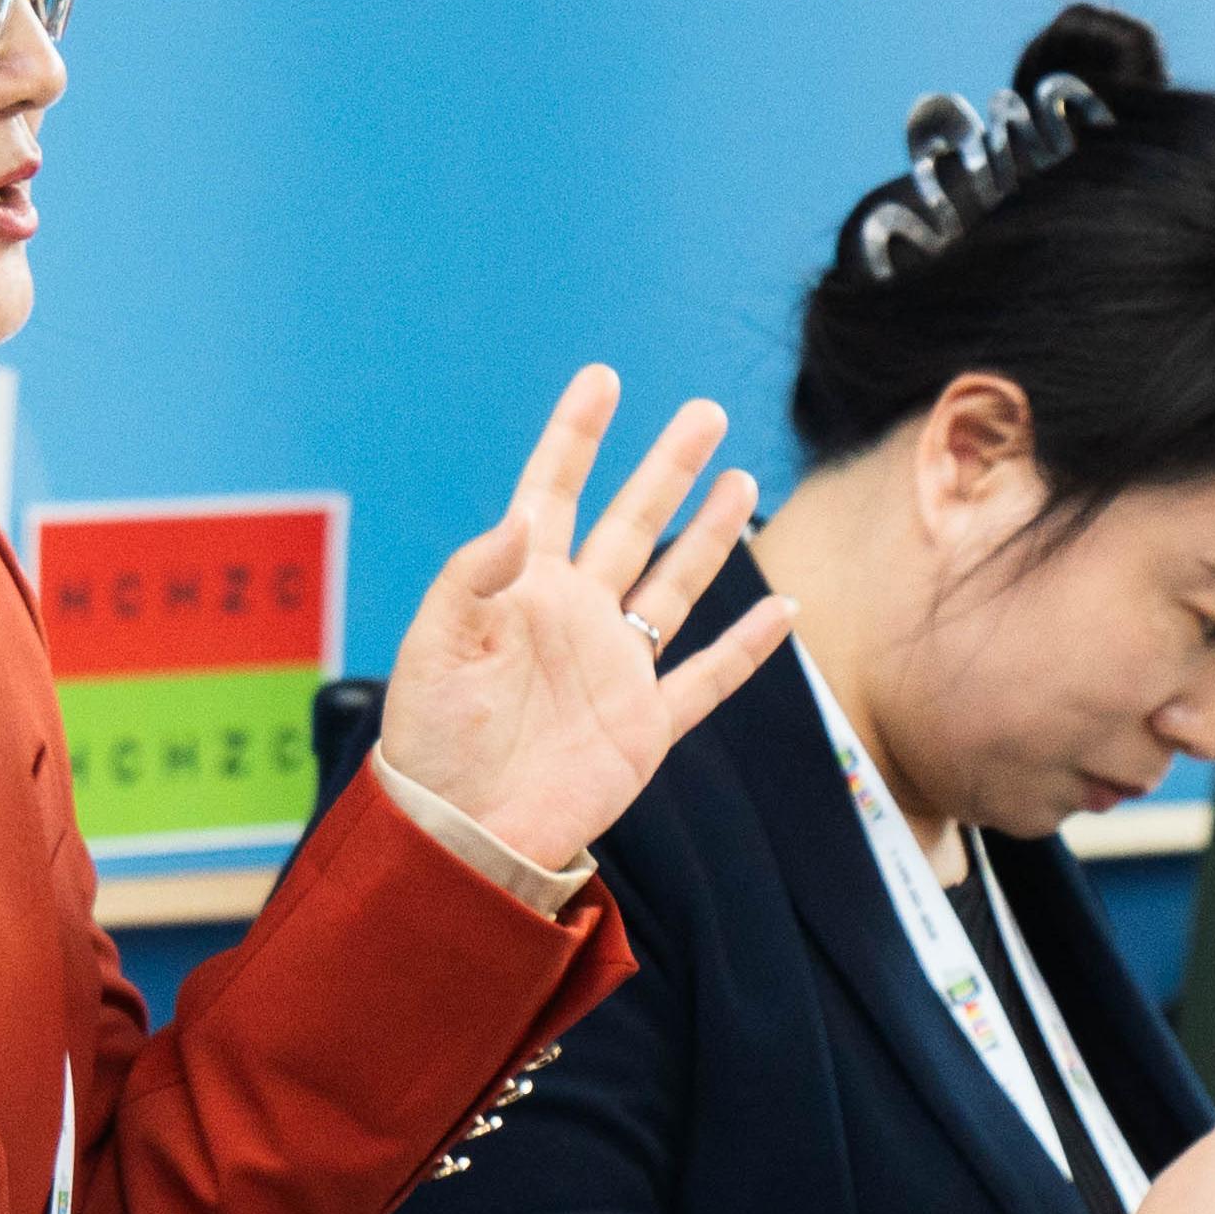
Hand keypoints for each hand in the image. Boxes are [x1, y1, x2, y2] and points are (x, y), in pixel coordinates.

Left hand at [379, 366, 797, 868]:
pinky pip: (706, 679)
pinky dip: (747, 648)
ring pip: (675, 587)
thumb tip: (521, 519)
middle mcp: (575, 617)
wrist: (460, 834)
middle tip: (705, 412)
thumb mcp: (434, 649)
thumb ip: (472, 579)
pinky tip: (783, 610)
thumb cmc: (431, 742)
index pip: (553, 494)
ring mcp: (614, 669)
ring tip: (742, 480)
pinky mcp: (643, 727)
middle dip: (667, 467)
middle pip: (631, 525)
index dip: (576, 438)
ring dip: (711, 536)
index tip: (603, 380)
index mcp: (521, 590)